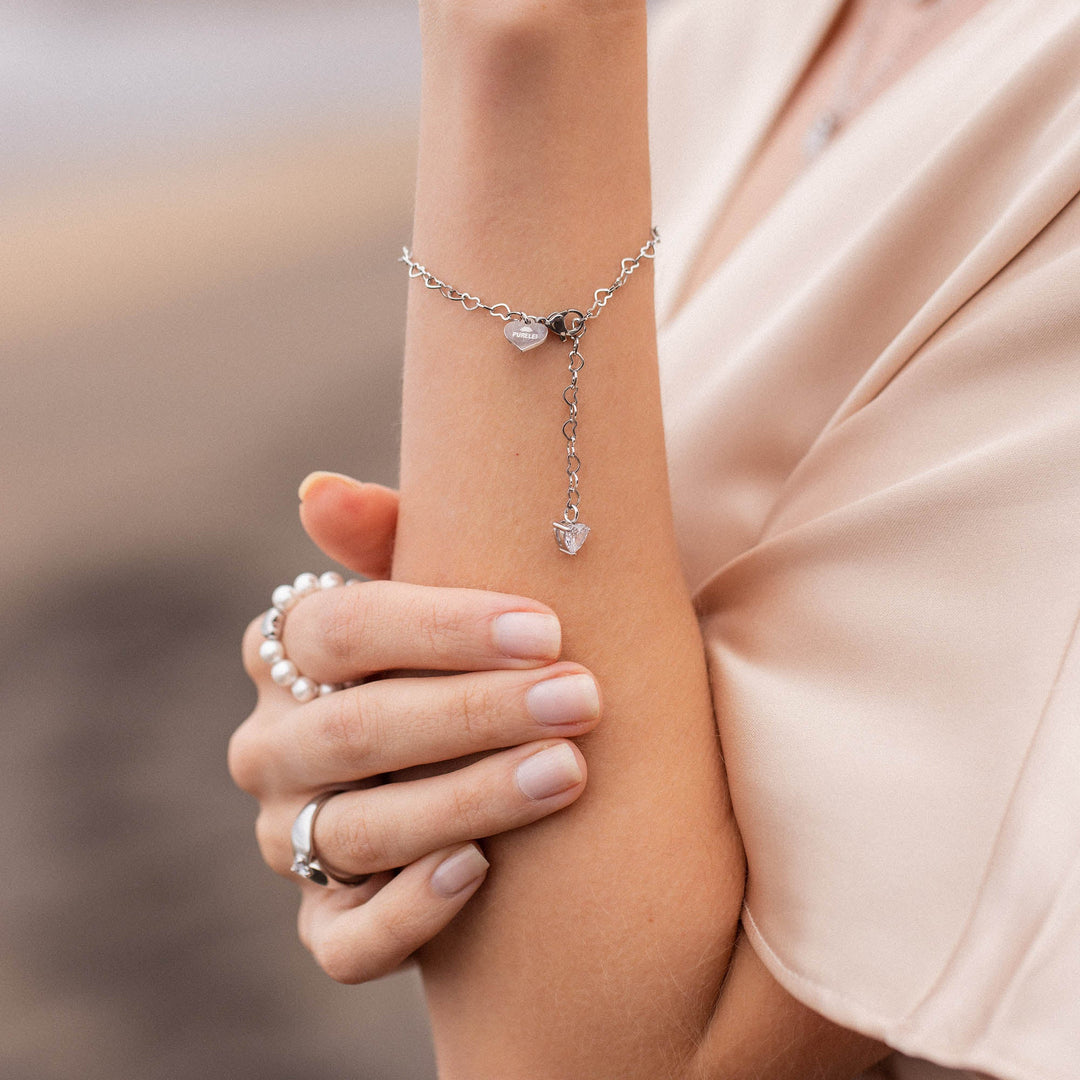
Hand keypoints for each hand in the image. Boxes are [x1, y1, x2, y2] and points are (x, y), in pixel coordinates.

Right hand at [229, 472, 601, 982]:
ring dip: (467, 801)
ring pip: (361, 832)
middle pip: (355, 732)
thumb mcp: (437, 586)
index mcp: (285, 653)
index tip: (545, 628)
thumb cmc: (465, 656)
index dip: (441, 629)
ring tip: (568, 772)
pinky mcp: (323, 922)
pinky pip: (345, 941)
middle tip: (581, 699)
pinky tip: (481, 872)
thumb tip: (318, 490)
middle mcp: (271, 747)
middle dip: (475, 714)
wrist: (479, 756)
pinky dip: (409, 913)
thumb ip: (387, 538)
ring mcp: (290, 839)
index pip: (341, 632)